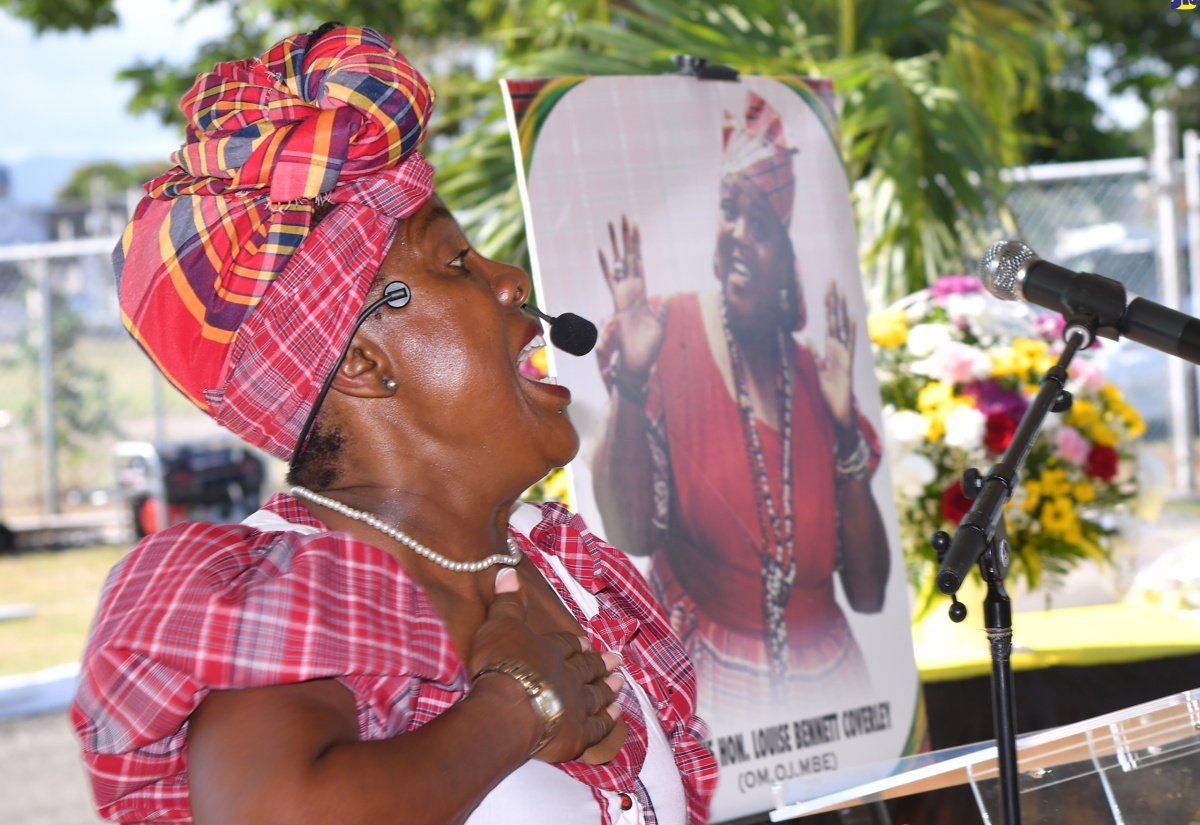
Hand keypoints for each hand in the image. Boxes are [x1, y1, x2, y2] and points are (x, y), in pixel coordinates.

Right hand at [468, 568, 623, 763]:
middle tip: (616, 659)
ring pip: (596, 695)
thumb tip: (507, 571)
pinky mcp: (578, 734)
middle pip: (587, 668)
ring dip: (607, 688)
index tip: (586, 642)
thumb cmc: (502, 665)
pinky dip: (608, 721)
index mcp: (552, 651)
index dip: (576, 643)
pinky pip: (598, 727)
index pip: (567, 644)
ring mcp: (577, 706)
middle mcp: (570, 676)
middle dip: (600, 664)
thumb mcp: (499, 625)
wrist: (509, 709)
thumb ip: (506, 602)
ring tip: (619, 682)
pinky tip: (616, 715)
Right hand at [598, 215, 664, 380]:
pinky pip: (611, 280)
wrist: (638, 363)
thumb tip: (668, 296)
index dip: (637, 245)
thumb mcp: (661, 326)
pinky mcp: (619, 303)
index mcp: (642, 293)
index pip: (639, 263)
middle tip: (623, 216)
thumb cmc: (650, 348)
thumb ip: (663, 310)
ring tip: (612, 224)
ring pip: (619, 263)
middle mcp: (631, 290)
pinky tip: (601, 250)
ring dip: (615, 244)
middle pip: (628, 257)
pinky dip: (606, 265)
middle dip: (626, 237)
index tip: (635, 225)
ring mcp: (624, 295)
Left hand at [814, 281, 855, 433]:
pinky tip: (851, 318)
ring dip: (841, 310)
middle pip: (834, 320)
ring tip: (841, 292)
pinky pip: (849, 346)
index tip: (826, 288)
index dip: (827, 306)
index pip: (828, 323)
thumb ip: (814, 356)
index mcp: (830, 350)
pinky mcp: (846, 365)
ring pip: (841, 328)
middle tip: (832, 281)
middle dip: (833, 302)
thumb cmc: (830, 395)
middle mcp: (838, 350)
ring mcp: (843, 356)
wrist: (839, 414)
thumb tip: (809, 339)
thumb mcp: (818, 372)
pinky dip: (850, 332)